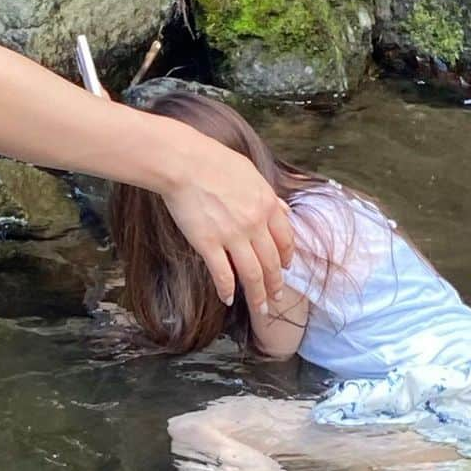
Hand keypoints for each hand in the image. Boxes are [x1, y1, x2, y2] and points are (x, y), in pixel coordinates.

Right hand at [161, 138, 292, 313]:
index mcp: (267, 205)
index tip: (286, 268)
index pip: (285, 239)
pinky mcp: (208, 244)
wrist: (184, 163)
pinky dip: (227, 290)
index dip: (287, 258)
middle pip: (271, 262)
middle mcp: (255, 224)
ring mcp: (232, 236)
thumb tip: (284, 210)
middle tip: (277, 298)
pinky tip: (228, 298)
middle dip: (276, 284)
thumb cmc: (214, 161)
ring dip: (258, 295)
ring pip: (252, 274)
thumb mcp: (251, 173)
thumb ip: (269, 196)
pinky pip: (222, 274)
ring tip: (261, 309)